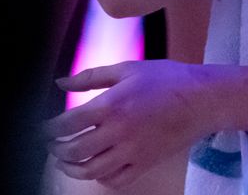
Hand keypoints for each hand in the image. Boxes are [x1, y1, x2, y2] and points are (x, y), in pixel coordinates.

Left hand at [43, 61, 212, 188]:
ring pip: (90, 171)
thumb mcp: (128, 68)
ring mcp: (132, 152)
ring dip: (72, 168)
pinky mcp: (145, 164)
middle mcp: (118, 132)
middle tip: (53, 145)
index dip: (49, 129)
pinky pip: (115, 180)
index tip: (45, 128)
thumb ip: (90, 77)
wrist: (203, 99)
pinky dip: (100, 177)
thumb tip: (60, 82)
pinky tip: (97, 167)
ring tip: (67, 161)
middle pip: (73, 151)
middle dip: (56, 150)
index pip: (66, 124)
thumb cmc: (166, 79)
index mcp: (111, 105)